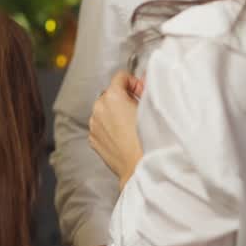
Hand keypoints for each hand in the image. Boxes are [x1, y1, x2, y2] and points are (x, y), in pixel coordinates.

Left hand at [89, 70, 144, 188]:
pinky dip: (109, 128)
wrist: (140, 169)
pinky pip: (101, 126)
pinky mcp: (93, 139)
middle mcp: (98, 108)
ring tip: (131, 126)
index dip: (134, 83)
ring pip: (104, 110)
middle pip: (111, 93)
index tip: (142, 94)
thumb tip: (144, 79)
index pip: (120, 76)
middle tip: (139, 110)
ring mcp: (93, 125)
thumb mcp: (153, 106)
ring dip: (115, 113)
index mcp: (112, 96)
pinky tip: (123, 137)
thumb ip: (147, 87)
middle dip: (124, 98)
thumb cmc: (149, 139)